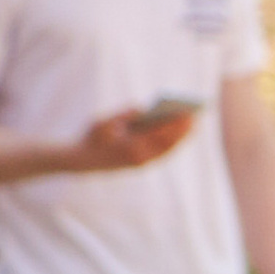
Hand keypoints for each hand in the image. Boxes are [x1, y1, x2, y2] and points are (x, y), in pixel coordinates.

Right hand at [72, 106, 197, 171]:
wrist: (79, 161)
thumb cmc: (92, 137)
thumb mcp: (106, 120)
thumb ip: (126, 113)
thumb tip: (143, 109)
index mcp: (132, 145)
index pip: (161, 134)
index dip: (176, 124)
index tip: (188, 113)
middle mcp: (139, 157)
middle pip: (167, 144)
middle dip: (181, 131)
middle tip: (194, 117)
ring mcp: (139, 163)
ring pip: (165, 151)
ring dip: (179, 139)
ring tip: (190, 125)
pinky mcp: (138, 165)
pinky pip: (159, 154)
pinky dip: (169, 144)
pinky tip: (177, 134)